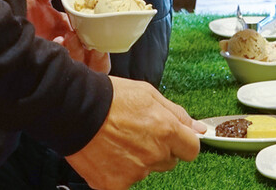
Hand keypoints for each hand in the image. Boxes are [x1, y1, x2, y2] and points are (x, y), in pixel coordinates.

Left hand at [26, 0, 109, 72]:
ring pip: (79, 63)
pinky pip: (62, 72)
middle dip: (93, 46)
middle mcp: (58, 43)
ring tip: (70, 38)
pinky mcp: (39, 68)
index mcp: (61, 25)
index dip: (95, 27)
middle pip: (88, 51)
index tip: (96, 19)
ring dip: (79, 50)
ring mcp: (49, 56)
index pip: (87, 29)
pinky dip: (66, 58)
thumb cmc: (7, 3)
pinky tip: (56, 44)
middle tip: (89, 37)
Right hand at [66, 77, 206, 189]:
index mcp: (167, 131)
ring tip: (118, 140)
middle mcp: (154, 155)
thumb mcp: (150, 95)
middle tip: (137, 134)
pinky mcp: (114, 185)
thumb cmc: (112, 97)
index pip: (192, 150)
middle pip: (169, 161)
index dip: (183, 143)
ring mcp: (134, 173)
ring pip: (146, 171)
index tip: (173, 138)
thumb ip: (178, 114)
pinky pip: (125, 183)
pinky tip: (107, 155)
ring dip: (138, 160)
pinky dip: (117, 172)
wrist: (75, 110)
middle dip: (159, 150)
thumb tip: (200, 129)